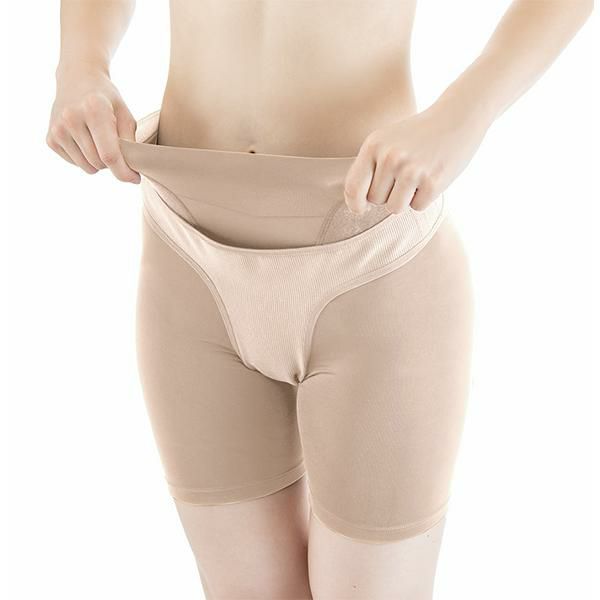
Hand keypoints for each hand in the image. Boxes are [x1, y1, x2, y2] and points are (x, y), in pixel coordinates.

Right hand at [46, 67, 139, 182]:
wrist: (77, 79)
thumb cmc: (107, 100)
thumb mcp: (125, 114)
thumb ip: (130, 142)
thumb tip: (130, 173)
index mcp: (94, 110)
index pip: (109, 155)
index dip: (124, 172)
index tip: (135, 179)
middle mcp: (71, 119)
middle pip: (99, 163)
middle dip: (112, 163)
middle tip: (115, 147)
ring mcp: (58, 129)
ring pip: (87, 167)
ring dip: (98, 162)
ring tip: (99, 141)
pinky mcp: (50, 139)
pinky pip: (75, 163)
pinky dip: (84, 158)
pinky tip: (84, 139)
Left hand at [343, 101, 489, 214]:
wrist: (457, 117)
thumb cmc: (416, 135)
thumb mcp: (386, 141)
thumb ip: (368, 167)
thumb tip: (356, 204)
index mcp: (374, 146)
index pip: (353, 188)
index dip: (355, 204)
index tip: (361, 209)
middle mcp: (390, 157)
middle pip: (375, 200)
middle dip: (387, 195)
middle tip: (403, 175)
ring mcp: (412, 170)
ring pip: (394, 208)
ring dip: (404, 200)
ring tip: (416, 178)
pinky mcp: (433, 182)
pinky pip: (417, 207)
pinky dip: (424, 198)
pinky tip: (431, 177)